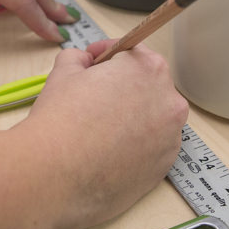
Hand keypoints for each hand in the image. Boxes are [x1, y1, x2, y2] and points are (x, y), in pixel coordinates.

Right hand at [14, 40, 188, 228]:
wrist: (57, 175)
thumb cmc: (61, 119)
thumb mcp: (63, 72)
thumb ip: (78, 58)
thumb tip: (84, 62)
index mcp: (148, 69)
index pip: (131, 53)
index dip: (107, 55)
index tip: (92, 62)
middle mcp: (169, 100)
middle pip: (146, 85)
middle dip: (122, 86)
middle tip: (93, 96)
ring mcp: (170, 136)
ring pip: (152, 118)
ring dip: (131, 116)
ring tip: (101, 127)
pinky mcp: (164, 166)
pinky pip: (152, 147)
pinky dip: (136, 144)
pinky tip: (109, 150)